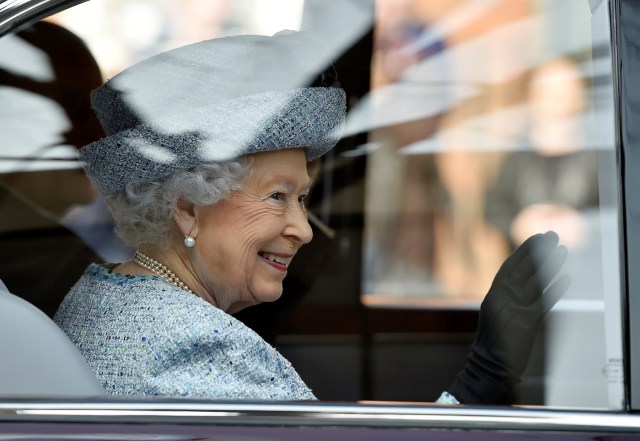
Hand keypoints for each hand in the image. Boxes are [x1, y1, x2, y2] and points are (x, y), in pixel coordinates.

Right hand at [448, 231, 569, 403]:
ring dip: (551, 264)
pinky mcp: (526, 322)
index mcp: (493, 293)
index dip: (524, 250)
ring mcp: (514, 308)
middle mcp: (502, 297)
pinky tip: (566, 279)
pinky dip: (556, 290)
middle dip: (539, 250)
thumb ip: (508, 296)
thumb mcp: (495, 313)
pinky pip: (544, 302)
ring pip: (536, 281)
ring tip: (564, 250)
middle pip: (524, 268)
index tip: (536, 237)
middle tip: (553, 235)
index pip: (510, 265)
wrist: (488, 364)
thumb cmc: (493, 340)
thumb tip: (525, 281)